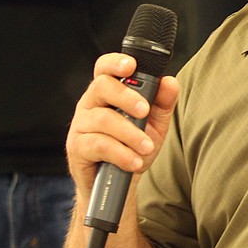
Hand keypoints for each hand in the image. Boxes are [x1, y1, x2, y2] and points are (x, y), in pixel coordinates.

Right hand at [66, 53, 179, 197]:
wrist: (118, 184)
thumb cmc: (132, 148)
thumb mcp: (154, 125)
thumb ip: (162, 103)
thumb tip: (170, 82)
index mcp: (107, 93)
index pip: (105, 68)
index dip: (115, 62)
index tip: (131, 66)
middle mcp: (90, 104)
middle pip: (102, 86)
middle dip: (126, 97)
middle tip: (145, 111)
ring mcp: (81, 125)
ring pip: (103, 119)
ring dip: (129, 134)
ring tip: (146, 147)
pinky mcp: (77, 147)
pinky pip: (98, 145)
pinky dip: (120, 153)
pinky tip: (134, 162)